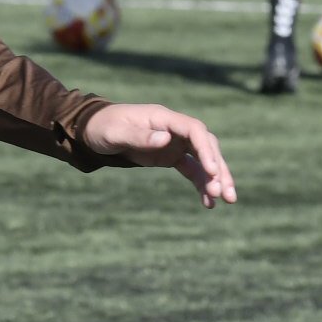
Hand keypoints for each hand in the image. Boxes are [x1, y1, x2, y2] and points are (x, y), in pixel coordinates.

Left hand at [82, 103, 235, 208]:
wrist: (95, 130)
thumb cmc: (104, 128)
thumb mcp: (116, 133)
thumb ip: (140, 136)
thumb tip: (166, 140)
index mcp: (164, 118)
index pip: (195, 130)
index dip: (206, 150)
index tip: (212, 171)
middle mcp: (175, 129)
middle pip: (206, 145)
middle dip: (219, 168)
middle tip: (226, 192)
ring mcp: (175, 142)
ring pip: (204, 160)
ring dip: (216, 179)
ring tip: (225, 200)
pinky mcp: (171, 156)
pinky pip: (192, 170)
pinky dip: (201, 184)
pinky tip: (208, 202)